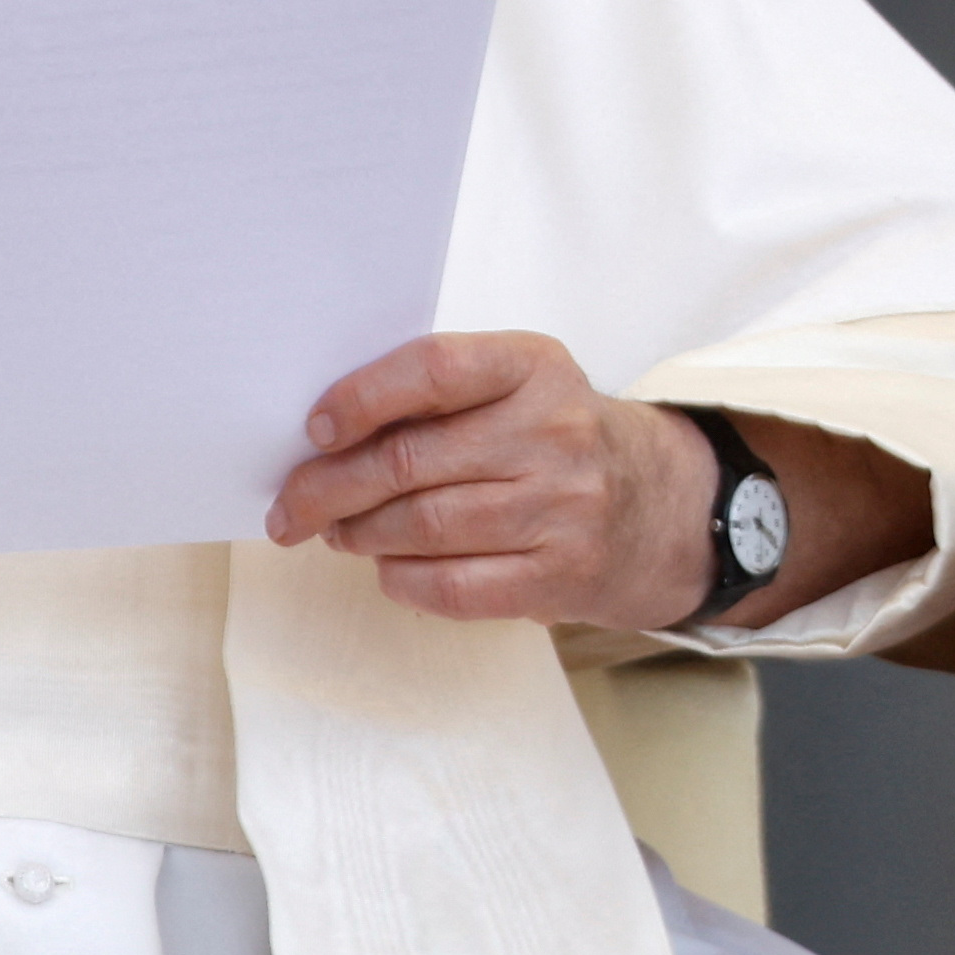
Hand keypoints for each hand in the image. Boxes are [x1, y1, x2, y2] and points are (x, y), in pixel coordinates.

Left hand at [264, 330, 720, 627]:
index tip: (314, 429)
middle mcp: (553, 433)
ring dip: (358, 533)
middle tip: (290, 505)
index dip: (361, 398)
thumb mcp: (518, 387)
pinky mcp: (561, 577)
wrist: (663, 508)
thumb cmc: (557, 439)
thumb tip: (324, 434)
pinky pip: (454, 586)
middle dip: (329, 487)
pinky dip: (402, 579)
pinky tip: (385, 567)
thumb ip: (437, 395)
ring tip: (332, 532)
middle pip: (410, 461)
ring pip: (424, 526)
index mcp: (533, 367)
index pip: (433, 369)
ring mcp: (562, 509)